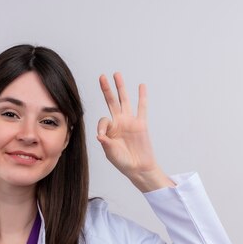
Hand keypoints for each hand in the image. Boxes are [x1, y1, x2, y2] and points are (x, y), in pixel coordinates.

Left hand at [96, 72, 173, 191]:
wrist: (138, 168)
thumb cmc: (123, 162)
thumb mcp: (110, 153)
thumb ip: (106, 144)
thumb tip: (100, 136)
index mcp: (109, 130)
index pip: (103, 120)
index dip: (102, 125)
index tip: (103, 135)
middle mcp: (119, 123)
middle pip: (111, 102)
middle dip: (106, 89)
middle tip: (102, 76)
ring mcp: (130, 122)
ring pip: (125, 101)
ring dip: (121, 88)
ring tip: (117, 74)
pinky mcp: (141, 124)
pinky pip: (141, 108)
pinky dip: (142, 97)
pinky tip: (141, 86)